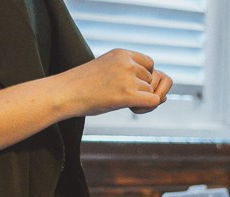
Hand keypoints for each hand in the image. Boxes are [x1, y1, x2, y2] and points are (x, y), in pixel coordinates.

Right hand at [58, 48, 172, 117]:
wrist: (64, 94)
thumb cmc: (83, 87)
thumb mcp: (108, 71)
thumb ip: (132, 76)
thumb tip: (165, 95)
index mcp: (122, 53)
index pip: (150, 64)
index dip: (145, 78)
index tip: (132, 86)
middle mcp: (127, 62)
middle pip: (153, 80)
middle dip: (144, 91)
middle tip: (126, 98)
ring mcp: (127, 78)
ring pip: (153, 92)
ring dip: (144, 101)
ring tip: (123, 103)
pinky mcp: (127, 94)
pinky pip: (154, 102)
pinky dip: (147, 108)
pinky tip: (132, 109)